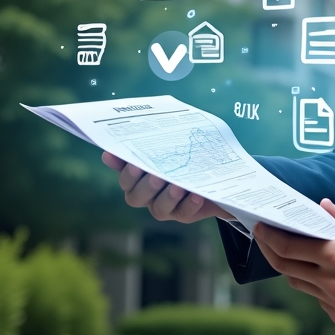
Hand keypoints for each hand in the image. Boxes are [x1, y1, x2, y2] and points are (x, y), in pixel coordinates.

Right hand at [100, 151, 231, 223]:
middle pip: (135, 196)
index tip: (131, 162)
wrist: (213, 169)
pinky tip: (196, 195)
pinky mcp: (184, 213)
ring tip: (179, 186)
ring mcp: (165, 206)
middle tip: (156, 175)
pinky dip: (189, 204)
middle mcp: (147, 194)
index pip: (124, 176)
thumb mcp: (174, 141)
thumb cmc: (185, 150)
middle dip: (145, 186)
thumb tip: (142, 120)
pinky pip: (184, 213)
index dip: (122, 170)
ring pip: (158, 209)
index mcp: (138, 176)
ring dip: (168, 197)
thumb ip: (158, 139)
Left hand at [253, 199, 334, 327]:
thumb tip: (321, 206)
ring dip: (293, 270)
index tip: (261, 228)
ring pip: (301, 286)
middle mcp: (333, 282)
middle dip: (272, 252)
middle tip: (266, 240)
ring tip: (294, 255)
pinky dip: (316, 286)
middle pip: (287, 269)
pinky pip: (318, 300)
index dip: (270, 238)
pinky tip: (324, 274)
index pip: (290, 248)